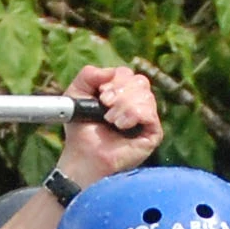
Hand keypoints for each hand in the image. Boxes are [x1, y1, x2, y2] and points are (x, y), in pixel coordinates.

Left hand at [54, 62, 162, 189]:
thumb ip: (89, 74)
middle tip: (106, 105)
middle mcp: (136, 104)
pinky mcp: (153, 133)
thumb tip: (110, 72)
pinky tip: (122, 126)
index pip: (128, 74)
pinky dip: (133, 115)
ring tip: (111, 121)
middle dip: (120, 92)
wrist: (83, 156)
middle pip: (140, 81)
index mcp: (121, 93)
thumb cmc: (80, 130)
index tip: (102, 94)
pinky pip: (150, 113)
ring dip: (124, 106)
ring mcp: (146, 119)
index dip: (115, 80)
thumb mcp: (76, 94)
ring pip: (146, 95)